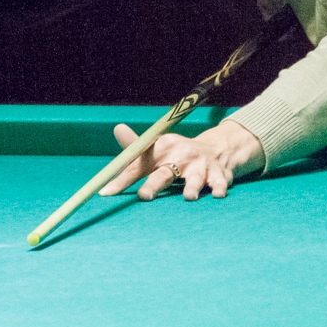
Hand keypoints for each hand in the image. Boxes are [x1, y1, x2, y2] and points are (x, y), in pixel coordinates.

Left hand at [98, 119, 264, 200]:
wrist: (216, 148)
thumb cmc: (178, 154)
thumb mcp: (158, 148)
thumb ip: (136, 147)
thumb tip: (116, 129)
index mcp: (163, 148)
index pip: (139, 164)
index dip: (122, 179)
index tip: (106, 192)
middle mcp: (181, 156)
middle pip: (165, 172)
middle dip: (154, 184)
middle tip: (144, 196)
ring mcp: (200, 166)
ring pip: (195, 178)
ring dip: (192, 187)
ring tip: (189, 197)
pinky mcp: (218, 174)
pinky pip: (219, 182)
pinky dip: (219, 188)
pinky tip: (218, 194)